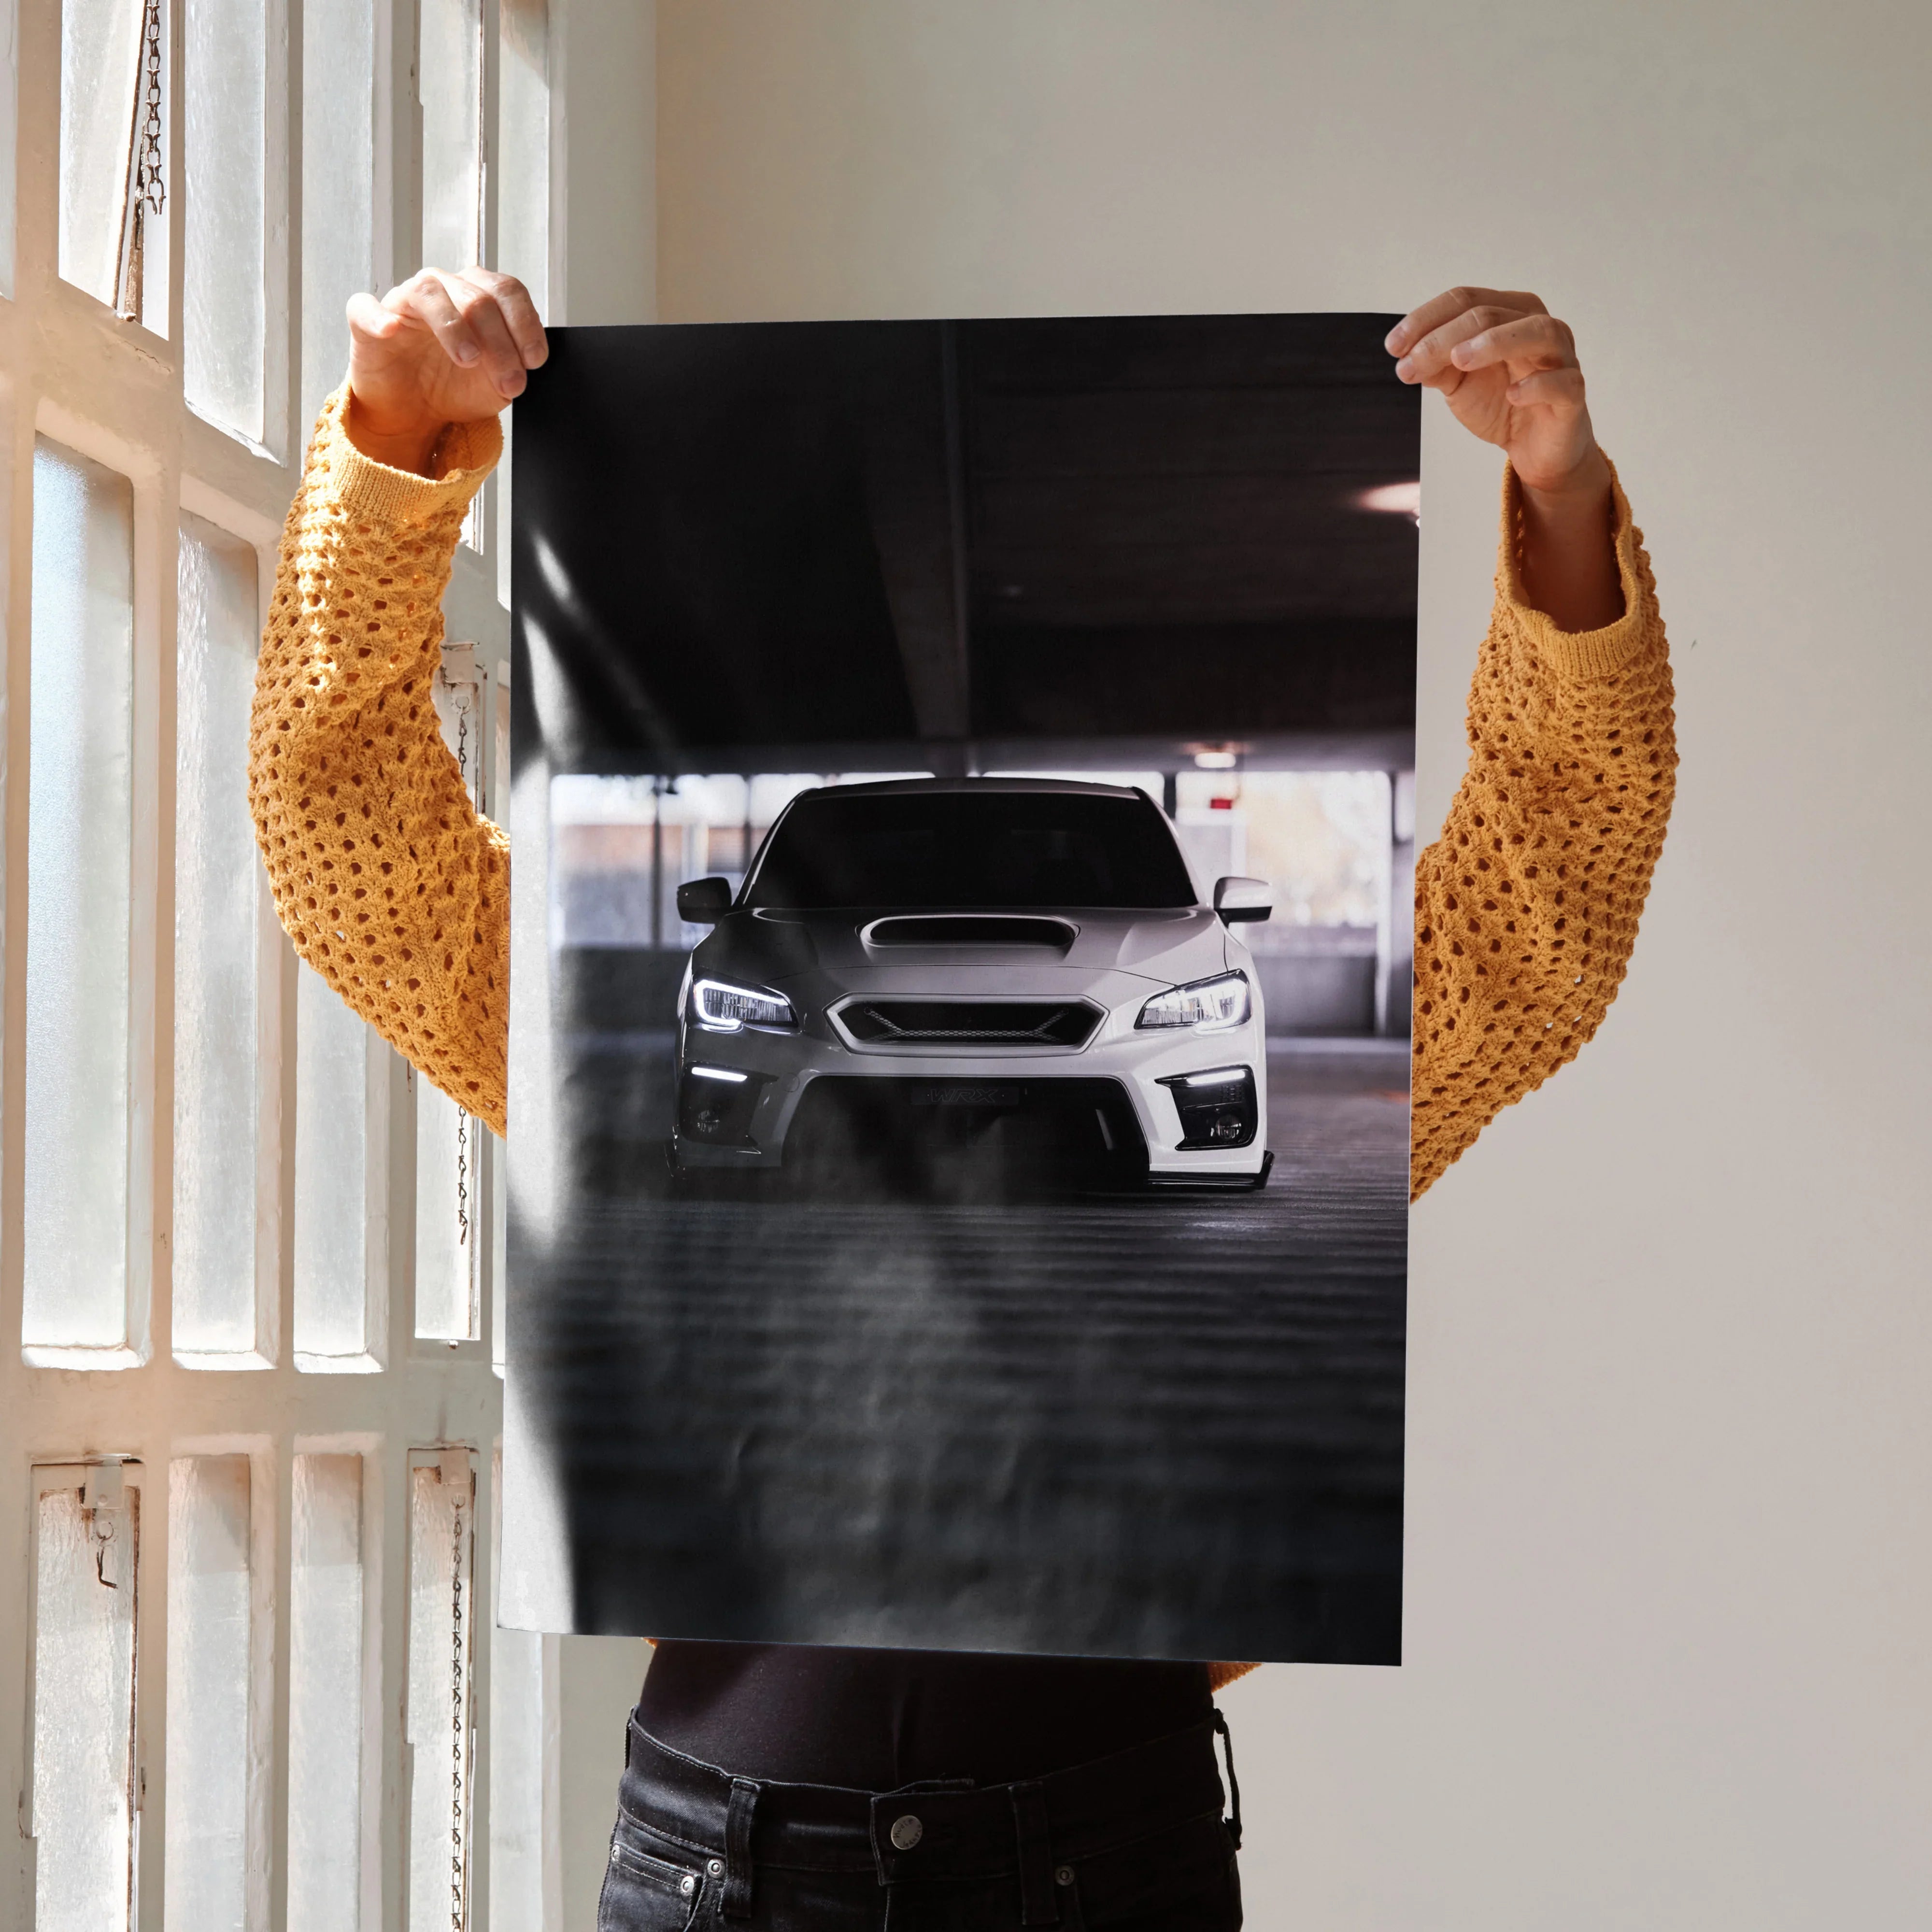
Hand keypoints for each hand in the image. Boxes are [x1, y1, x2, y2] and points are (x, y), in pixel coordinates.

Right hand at [344, 268, 547, 474]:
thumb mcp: (495, 384)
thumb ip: (513, 368)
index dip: (525, 324)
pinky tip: (391, 330)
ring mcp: (404, 301)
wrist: (414, 413)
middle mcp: (443, 289)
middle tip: (509, 381)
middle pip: (477, 297)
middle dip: (500, 343)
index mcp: (478, 295)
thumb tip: (525, 363)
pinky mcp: (367, 321)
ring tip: (468, 359)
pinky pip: (366, 307)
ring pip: (429, 293)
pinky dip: (378, 316)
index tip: (535, 360)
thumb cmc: (454, 387)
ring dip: (454, 327)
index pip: (507, 291)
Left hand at [1386, 287, 1605, 499]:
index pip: (1466, 299)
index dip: (1426, 319)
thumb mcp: (1459, 384)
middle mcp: (1538, 326)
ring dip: (1495, 342)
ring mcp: (1561, 357)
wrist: (1534, 448)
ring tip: (1458, 359)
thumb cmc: (1501, 404)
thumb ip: (1436, 366)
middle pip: (1492, 313)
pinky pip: (1563, 382)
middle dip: (1444, 337)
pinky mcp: (1573, 393)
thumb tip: (1405, 355)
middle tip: (1410, 363)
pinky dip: (1538, 385)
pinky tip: (1512, 395)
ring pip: (1537, 331)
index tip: (1393, 346)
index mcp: (1509, 314)